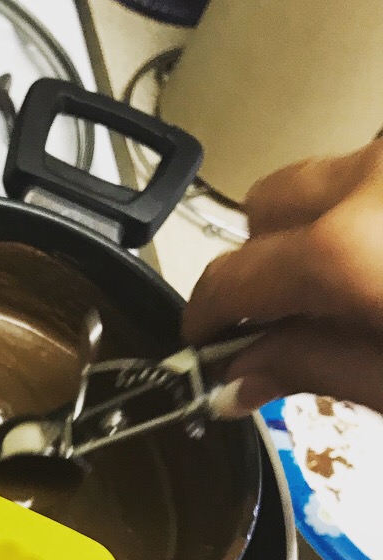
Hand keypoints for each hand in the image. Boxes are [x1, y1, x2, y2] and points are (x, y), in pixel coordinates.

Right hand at [183, 139, 382, 415]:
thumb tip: (243, 376)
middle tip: (286, 320)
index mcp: (355, 246)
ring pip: (334, 176)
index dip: (205, 319)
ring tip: (363, 290)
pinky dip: (375, 215)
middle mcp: (382, 173)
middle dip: (262, 260)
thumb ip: (316, 368)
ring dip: (327, 230)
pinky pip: (381, 174)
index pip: (230, 278)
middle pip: (269, 204)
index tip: (204, 346)